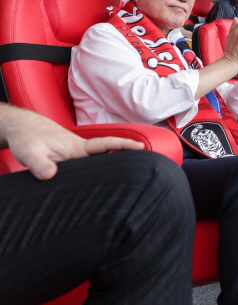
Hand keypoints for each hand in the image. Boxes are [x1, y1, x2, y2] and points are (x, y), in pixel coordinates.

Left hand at [0, 105, 143, 179]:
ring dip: (116, 162)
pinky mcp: (72, 157)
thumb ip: (40, 165)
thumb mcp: (30, 152)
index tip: (142, 147)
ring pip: (100, 159)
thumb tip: (50, 175)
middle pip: (109, 154)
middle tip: (149, 164)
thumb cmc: (27, 137)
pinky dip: (102, 166)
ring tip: (134, 174)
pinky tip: (107, 176)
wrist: (22, 128)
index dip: (124, 146)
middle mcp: (80, 149)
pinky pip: (92, 162)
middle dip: (129, 156)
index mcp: (76, 147)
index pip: (105, 145)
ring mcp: (77, 153)